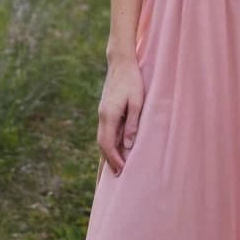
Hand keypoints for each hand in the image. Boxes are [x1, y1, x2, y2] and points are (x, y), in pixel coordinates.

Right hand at [96, 58, 144, 175]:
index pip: (107, 143)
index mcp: (109, 115)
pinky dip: (108, 143)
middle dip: (108, 160)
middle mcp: (102, 116)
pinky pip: (105, 131)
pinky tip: (115, 149)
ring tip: (115, 168)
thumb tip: (128, 145)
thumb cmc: (132, 80)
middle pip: (101, 144)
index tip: (121, 171)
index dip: (113, 159)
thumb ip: (132, 123)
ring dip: (107, 153)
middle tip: (117, 176)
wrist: (121, 62)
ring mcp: (103, 112)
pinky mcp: (106, 110)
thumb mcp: (137, 101)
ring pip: (102, 138)